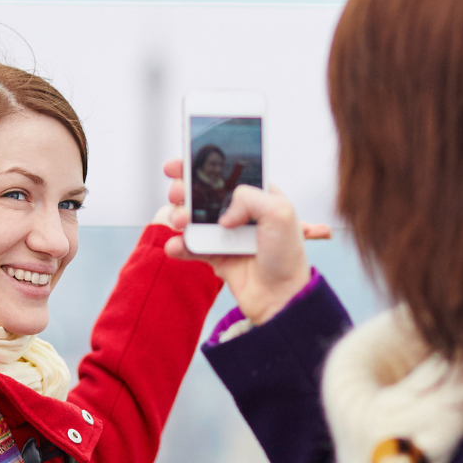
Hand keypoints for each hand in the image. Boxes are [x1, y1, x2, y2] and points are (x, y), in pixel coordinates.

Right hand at [157, 159, 330, 324]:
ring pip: (193, 218)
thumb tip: (222, 214)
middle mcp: (241, 213)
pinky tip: (175, 247)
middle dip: (184, 190)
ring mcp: (226, 235)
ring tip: (180, 223)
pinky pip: (190, 247)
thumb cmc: (287, 256)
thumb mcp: (280, 213)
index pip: (227, 173)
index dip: (202, 166)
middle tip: (177, 194)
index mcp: (258, 196)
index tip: (180, 165)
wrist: (281, 298)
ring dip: (179, 217)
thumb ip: (248, 197)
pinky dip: (179, 246)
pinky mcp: (216, 256)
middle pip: (204, 193)